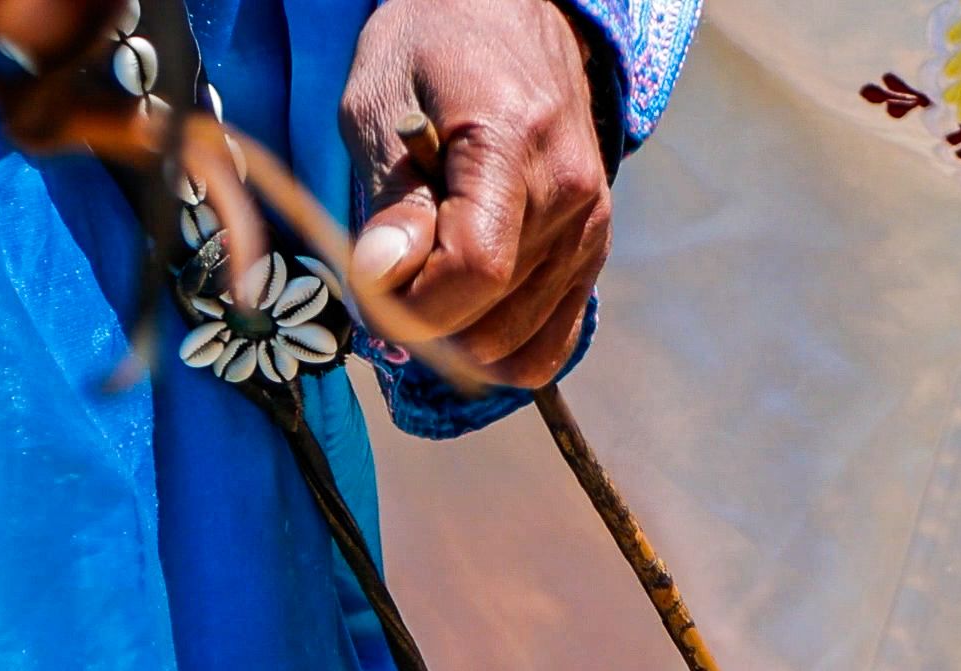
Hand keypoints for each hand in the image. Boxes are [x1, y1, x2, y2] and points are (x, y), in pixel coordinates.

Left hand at [342, 0, 611, 386]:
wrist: (508, 12)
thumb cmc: (429, 48)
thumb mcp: (378, 101)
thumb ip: (388, 196)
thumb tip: (383, 280)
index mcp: (514, 141)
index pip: (473, 270)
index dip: (408, 302)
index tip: (368, 280)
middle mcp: (569, 192)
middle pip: (489, 319)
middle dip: (422, 317)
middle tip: (390, 265)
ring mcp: (590, 228)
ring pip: (512, 345)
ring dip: (455, 331)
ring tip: (429, 267)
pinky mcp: (592, 251)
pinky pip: (548, 345)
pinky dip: (498, 346)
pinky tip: (464, 308)